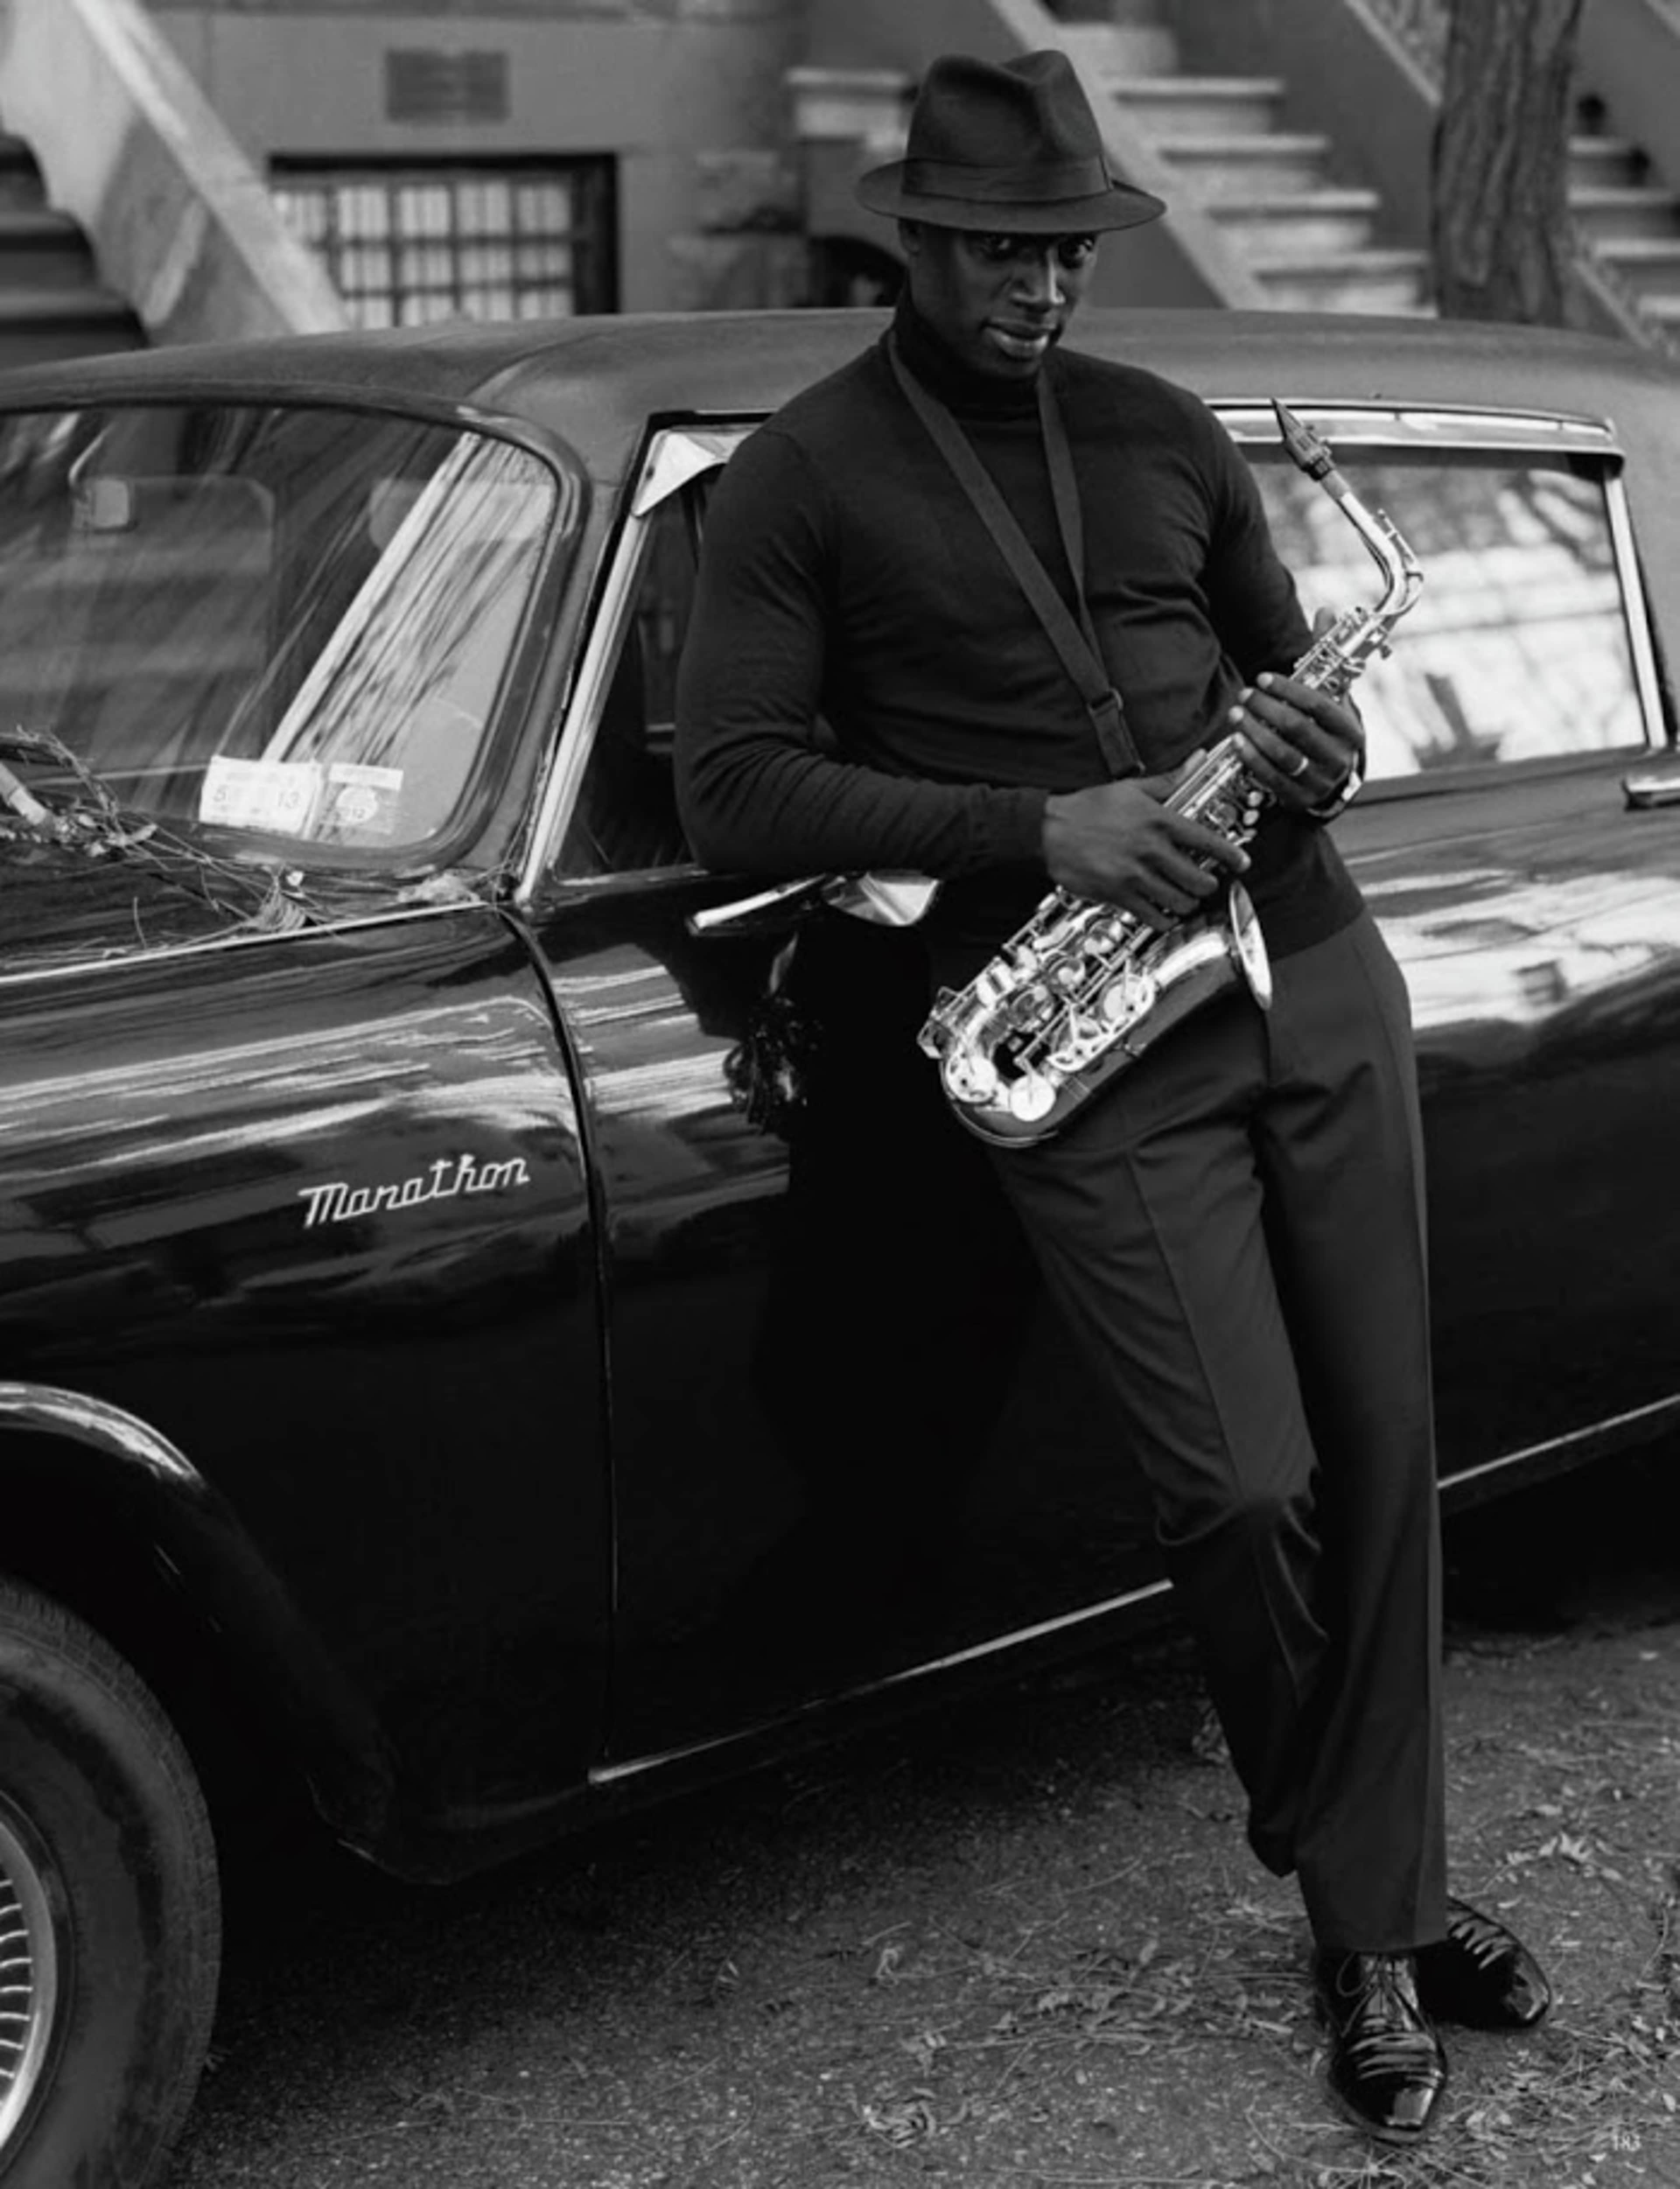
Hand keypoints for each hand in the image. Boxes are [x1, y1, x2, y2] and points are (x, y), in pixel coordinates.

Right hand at [1042, 759, 1249, 929]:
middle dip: (1208, 884)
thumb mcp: (1131, 788)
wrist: (1048, 830)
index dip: (1231, 855)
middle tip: (1207, 883)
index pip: (1207, 841)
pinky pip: (1153, 916)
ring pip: (1179, 900)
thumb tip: (1198, 759)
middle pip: (1198, 878)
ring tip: (1187, 898)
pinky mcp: (1118, 895)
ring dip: (1188, 902)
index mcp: (1158, 820)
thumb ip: (1169, 780)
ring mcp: (1135, 875)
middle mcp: (1151, 850)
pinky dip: (1165, 919)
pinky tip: (1166, 915)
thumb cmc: (1088, 808)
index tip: (1242, 863)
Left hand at [1228, 609, 1364, 812]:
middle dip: (1267, 709)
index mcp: (1351, 731)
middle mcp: (1340, 758)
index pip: (1321, 705)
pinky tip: (1236, 741)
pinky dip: (1252, 758)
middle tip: (1244, 694)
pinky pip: (1272, 778)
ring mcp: (1320, 781)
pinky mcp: (1299, 799)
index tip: (1263, 677)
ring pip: (1283, 754)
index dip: (1290, 690)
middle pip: (1299, 728)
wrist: (1330, 783)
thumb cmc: (1325, 732)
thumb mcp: (1331, 698)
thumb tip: (1326, 610)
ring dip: (1255, 732)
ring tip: (1235, 714)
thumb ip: (1326, 657)